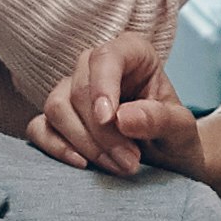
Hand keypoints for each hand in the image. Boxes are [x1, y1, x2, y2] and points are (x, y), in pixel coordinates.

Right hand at [32, 24, 203, 178]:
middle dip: (102, 132)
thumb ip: (160, 120)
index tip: (109, 119)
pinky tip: (81, 164)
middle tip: (130, 162)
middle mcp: (96, 67)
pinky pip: (38, 128)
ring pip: (56, 107)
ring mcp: (72, 92)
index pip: (106, 56)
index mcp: (132, 54)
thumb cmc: (175, 138)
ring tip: (117, 166)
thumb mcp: (181, 130)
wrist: (168, 163)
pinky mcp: (56, 120)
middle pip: (78, 88)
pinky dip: (55, 147)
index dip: (103, 86)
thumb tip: (121, 118)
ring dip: (83, 142)